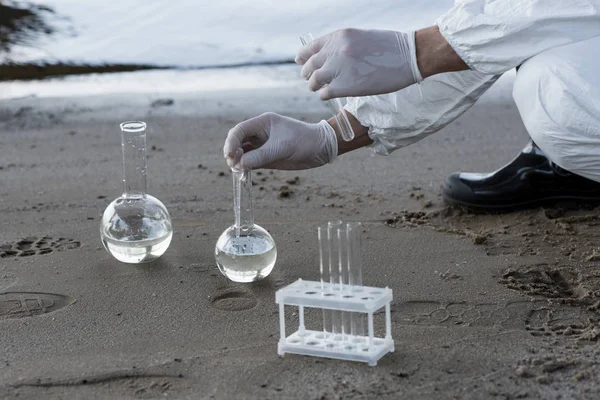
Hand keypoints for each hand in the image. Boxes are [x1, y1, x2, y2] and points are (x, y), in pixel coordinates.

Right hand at [223, 112, 337, 169]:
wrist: (322, 149)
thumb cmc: (305, 141)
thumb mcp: (283, 148)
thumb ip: (261, 155)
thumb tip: (240, 164)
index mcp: (263, 123)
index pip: (240, 130)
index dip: (231, 141)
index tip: (229, 154)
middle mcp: (260, 133)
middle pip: (237, 140)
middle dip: (232, 151)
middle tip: (233, 163)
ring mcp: (263, 145)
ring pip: (242, 152)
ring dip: (237, 160)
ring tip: (237, 169)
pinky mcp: (267, 157)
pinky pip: (251, 161)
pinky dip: (245, 167)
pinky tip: (243, 173)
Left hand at [296, 28, 421, 99]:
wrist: (409, 57)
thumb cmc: (389, 47)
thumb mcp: (361, 37)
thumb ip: (342, 46)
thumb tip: (328, 58)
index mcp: (339, 36)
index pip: (310, 48)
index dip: (304, 57)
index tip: (302, 63)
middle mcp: (336, 50)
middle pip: (310, 65)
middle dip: (308, 73)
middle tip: (310, 79)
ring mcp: (339, 68)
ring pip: (313, 80)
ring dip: (314, 85)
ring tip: (319, 88)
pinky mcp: (346, 86)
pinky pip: (324, 93)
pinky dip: (324, 95)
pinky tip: (329, 94)